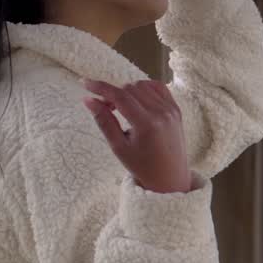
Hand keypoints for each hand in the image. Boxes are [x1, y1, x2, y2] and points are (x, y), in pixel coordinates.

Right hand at [81, 78, 192, 193]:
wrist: (170, 178)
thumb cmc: (143, 166)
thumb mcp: (119, 147)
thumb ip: (104, 121)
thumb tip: (88, 100)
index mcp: (147, 124)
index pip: (121, 96)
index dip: (101, 87)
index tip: (85, 83)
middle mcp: (162, 113)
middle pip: (130, 88)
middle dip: (113, 93)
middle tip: (104, 107)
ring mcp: (172, 110)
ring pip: (143, 86)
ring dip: (127, 91)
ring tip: (119, 108)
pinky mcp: (177, 110)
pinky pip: (159, 88)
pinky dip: (144, 89)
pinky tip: (136, 100)